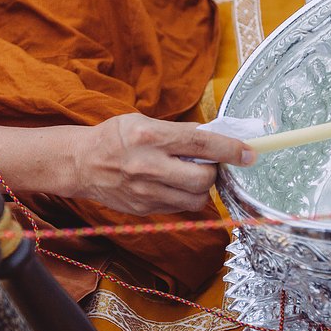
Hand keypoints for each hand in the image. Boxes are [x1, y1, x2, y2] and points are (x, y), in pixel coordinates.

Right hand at [70, 114, 255, 214]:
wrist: (80, 164)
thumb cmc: (114, 137)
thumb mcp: (144, 121)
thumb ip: (179, 131)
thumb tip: (215, 137)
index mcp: (150, 135)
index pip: (202, 143)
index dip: (231, 149)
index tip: (250, 154)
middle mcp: (149, 165)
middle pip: (203, 178)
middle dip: (214, 172)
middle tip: (209, 164)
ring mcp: (146, 191)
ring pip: (196, 198)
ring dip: (201, 187)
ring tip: (189, 174)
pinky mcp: (144, 209)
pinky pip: (180, 207)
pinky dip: (185, 196)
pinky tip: (173, 184)